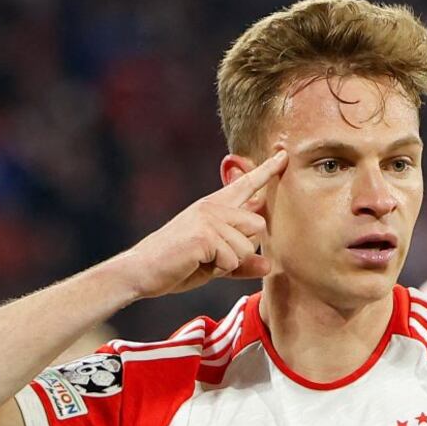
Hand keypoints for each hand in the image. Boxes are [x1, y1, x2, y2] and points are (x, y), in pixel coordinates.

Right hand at [109, 150, 283, 298]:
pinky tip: (197, 263)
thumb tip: (268, 265)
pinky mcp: (204, 235)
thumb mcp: (215, 264)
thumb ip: (242, 263)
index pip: (246, 184)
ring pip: (247, 246)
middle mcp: (213, 207)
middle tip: (215, 256)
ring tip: (203, 260)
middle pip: (259, 224)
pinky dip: (219, 270)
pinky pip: (233, 259)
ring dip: (230, 262)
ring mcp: (208, 218)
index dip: (267, 170)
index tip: (284, 154)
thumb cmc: (177, 265)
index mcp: (214, 206)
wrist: (142, 271)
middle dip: (244, 249)